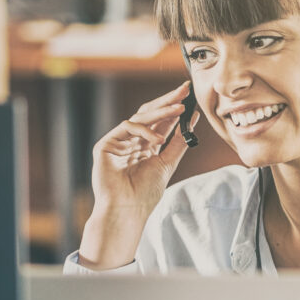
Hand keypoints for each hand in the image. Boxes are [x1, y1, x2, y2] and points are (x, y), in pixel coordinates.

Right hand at [77, 82, 197, 268]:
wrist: (127, 210)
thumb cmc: (145, 194)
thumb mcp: (167, 163)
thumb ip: (178, 141)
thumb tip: (192, 119)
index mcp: (146, 146)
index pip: (161, 122)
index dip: (174, 108)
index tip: (189, 96)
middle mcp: (132, 141)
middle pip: (150, 114)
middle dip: (168, 101)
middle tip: (184, 89)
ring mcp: (118, 142)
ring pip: (140, 117)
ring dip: (161, 111)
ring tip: (180, 108)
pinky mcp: (106, 145)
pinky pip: (127, 127)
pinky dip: (144, 130)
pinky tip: (157, 139)